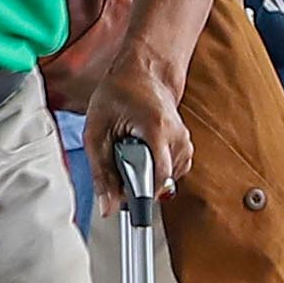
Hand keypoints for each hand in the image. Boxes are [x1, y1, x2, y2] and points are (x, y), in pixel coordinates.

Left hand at [90, 34, 194, 201]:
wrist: (144, 74)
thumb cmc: (118, 95)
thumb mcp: (97, 132)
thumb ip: (101, 173)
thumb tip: (107, 209)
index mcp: (157, 129)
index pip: (156, 178)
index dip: (138, 197)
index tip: (128, 209)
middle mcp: (178, 139)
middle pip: (157, 184)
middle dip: (133, 183)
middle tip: (118, 158)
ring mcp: (185, 145)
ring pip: (162, 183)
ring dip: (142, 175)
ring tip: (130, 150)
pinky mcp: (186, 151)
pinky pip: (167, 176)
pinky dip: (151, 170)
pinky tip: (141, 152)